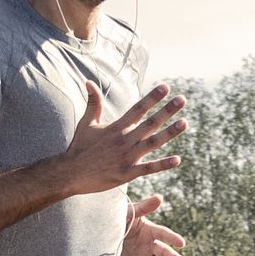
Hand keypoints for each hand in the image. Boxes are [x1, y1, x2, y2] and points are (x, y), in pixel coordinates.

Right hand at [59, 81, 188, 195]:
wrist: (70, 173)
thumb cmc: (79, 147)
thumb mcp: (86, 123)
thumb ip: (93, 102)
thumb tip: (89, 81)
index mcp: (116, 127)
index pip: (138, 109)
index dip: (152, 97)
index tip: (166, 87)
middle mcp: (124, 140)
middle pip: (150, 123)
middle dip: (167, 110)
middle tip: (182, 99)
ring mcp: (126, 157)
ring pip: (153, 143)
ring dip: (170, 133)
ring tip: (184, 123)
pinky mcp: (127, 174)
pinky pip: (148, 168)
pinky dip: (163, 164)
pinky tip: (177, 159)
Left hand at [121, 193, 188, 255]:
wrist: (103, 229)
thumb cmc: (117, 217)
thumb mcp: (129, 212)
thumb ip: (144, 208)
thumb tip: (160, 198)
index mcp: (150, 229)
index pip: (164, 234)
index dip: (172, 238)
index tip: (182, 243)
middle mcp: (150, 243)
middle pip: (165, 252)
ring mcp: (143, 255)